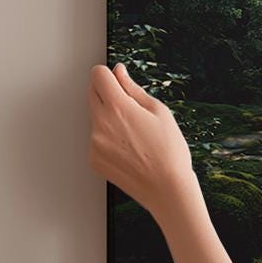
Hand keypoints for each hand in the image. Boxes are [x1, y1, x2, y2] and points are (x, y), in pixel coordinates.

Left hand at [88, 63, 199, 221]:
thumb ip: (132, 88)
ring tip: (134, 135)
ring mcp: (94, 143)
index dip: (109, 74)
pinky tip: (129, 150)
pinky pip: (96, 139)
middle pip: (91, 93)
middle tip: (130, 109)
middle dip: (107, 94)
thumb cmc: (169, 152)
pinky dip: (107, 140)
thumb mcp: (159, 111)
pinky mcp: (94, 159)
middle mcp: (100, 123)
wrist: (167, 190)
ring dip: (108, 118)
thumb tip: (119, 72)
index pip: (97, 74)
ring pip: (95, 118)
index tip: (117, 81)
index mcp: (117, 107)